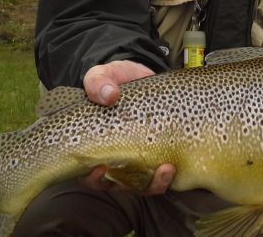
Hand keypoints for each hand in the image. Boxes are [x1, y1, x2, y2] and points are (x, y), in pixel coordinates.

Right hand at [81, 60, 175, 193]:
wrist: (142, 78)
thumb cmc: (116, 81)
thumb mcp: (103, 76)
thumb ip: (98, 83)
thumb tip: (109, 95)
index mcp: (94, 146)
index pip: (87, 173)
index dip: (93, 177)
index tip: (100, 167)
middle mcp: (115, 160)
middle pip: (117, 184)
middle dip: (126, 184)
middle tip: (139, 170)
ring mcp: (138, 161)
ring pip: (143, 185)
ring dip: (155, 183)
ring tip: (166, 168)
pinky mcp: (160, 155)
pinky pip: (162, 176)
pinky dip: (168, 177)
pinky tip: (175, 166)